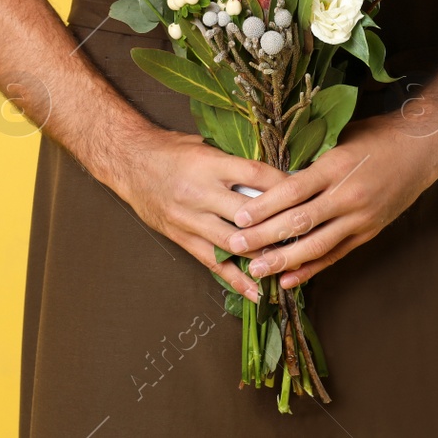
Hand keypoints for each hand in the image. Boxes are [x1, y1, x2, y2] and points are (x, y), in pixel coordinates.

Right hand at [105, 125, 289, 302]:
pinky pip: (213, 262)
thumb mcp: (206, 146)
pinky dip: (237, 278)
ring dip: (263, 254)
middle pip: (249, 214)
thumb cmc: (171, 149)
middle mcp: (200, 193)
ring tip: (291, 264)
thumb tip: (273, 176)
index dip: (284, 187)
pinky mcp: (182, 237)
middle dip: (279, 224)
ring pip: (234, 243)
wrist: (129, 162)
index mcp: (210, 164)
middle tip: (308, 233)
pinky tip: (256, 291)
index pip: (255, 176)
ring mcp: (190, 218)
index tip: (306, 193)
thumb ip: (235, 163)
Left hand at [222, 112, 437, 288]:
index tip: (239, 216)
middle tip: (235, 246)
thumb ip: (310, 159)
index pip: (293, 191)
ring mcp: (360, 217)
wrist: (423, 148)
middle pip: (300, 221)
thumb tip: (272, 176)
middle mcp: (348, 195)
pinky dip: (312, 268)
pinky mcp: (369, 232)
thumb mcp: (340, 138)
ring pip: (317, 244)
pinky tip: (290, 279)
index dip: (264, 206)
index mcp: (336, 166)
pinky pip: (336, 254)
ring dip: (285, 260)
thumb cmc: (376, 136)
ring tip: (257, 270)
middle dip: (264, 237)